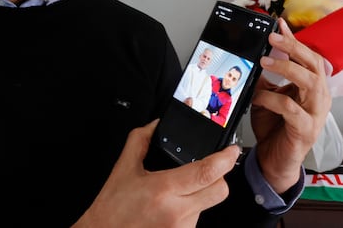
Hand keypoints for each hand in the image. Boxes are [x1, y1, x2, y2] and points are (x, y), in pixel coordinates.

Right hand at [73, 120, 239, 227]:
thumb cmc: (111, 211)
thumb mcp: (123, 170)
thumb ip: (140, 141)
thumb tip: (155, 125)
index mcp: (163, 190)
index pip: (206, 172)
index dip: (225, 159)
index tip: (231, 151)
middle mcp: (176, 212)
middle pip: (219, 191)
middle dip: (219, 177)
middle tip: (207, 170)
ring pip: (208, 205)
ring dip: (199, 196)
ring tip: (174, 196)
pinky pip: (197, 220)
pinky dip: (189, 211)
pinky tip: (170, 209)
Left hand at [250, 18, 331, 192]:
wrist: (275, 161)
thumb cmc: (276, 127)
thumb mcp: (269, 96)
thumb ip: (267, 77)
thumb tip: (258, 54)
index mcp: (314, 87)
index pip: (309, 56)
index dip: (295, 40)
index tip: (280, 24)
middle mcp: (320, 97)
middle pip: (314, 64)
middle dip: (293, 47)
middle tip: (273, 38)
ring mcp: (316, 114)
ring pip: (309, 82)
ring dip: (286, 68)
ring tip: (265, 61)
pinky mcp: (305, 130)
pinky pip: (291, 108)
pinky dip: (272, 99)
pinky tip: (259, 96)